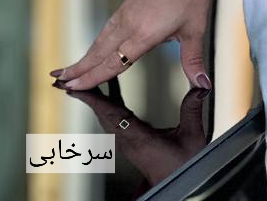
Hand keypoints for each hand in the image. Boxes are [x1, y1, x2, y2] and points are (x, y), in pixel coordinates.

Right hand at [49, 0, 213, 91]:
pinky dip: (94, 43)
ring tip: (66, 69)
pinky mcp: (127, 6)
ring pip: (99, 41)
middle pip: (98, 53)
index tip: (72, 87)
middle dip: (79, 69)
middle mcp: (129, 26)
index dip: (92, 77)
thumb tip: (202, 87)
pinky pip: (106, 30)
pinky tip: (92, 50)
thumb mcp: (195, 29)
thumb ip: (193, 60)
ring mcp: (125, 14)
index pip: (113, 63)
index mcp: (143, 35)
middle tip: (57, 81)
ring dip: (83, 57)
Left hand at [51, 80, 212, 193]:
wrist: (178, 184)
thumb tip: (200, 85)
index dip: (92, 99)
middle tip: (65, 81)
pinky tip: (109, 90)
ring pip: (106, 115)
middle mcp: (128, 139)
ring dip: (94, 98)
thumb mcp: (193, 136)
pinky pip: (115, 117)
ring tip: (81, 82)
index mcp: (138, 137)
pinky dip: (108, 102)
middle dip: (84, 96)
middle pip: (101, 114)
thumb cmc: (184, 165)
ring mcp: (128, 140)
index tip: (73, 88)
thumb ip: (192, 109)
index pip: (110, 115)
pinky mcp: (132, 139)